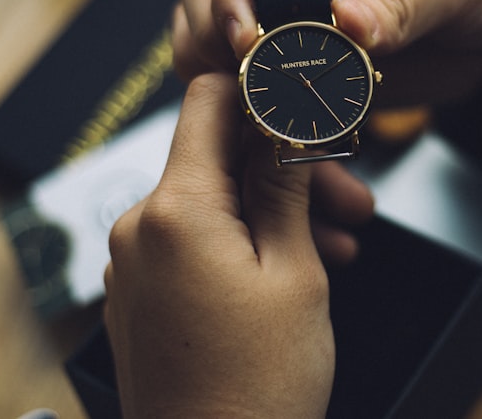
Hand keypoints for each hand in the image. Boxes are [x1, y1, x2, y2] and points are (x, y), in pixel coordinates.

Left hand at [103, 74, 336, 418]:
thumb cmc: (255, 388)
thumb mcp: (294, 275)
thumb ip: (286, 188)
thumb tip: (289, 126)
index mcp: (175, 211)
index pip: (207, 101)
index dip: (259, 93)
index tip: (302, 104)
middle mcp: (139, 230)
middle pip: (216, 159)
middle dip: (283, 168)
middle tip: (348, 198)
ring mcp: (133, 265)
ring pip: (210, 204)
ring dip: (269, 211)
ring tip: (334, 245)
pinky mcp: (139, 296)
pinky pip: (190, 243)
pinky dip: (239, 243)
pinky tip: (290, 268)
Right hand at [173, 0, 481, 106]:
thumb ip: (401, 2)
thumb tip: (347, 19)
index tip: (245, 44)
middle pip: (208, 1)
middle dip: (209, 44)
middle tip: (238, 86)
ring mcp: (303, 32)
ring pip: (225, 56)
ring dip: (227, 92)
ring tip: (257, 124)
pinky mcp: (317, 78)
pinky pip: (273, 103)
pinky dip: (270, 132)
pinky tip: (293, 154)